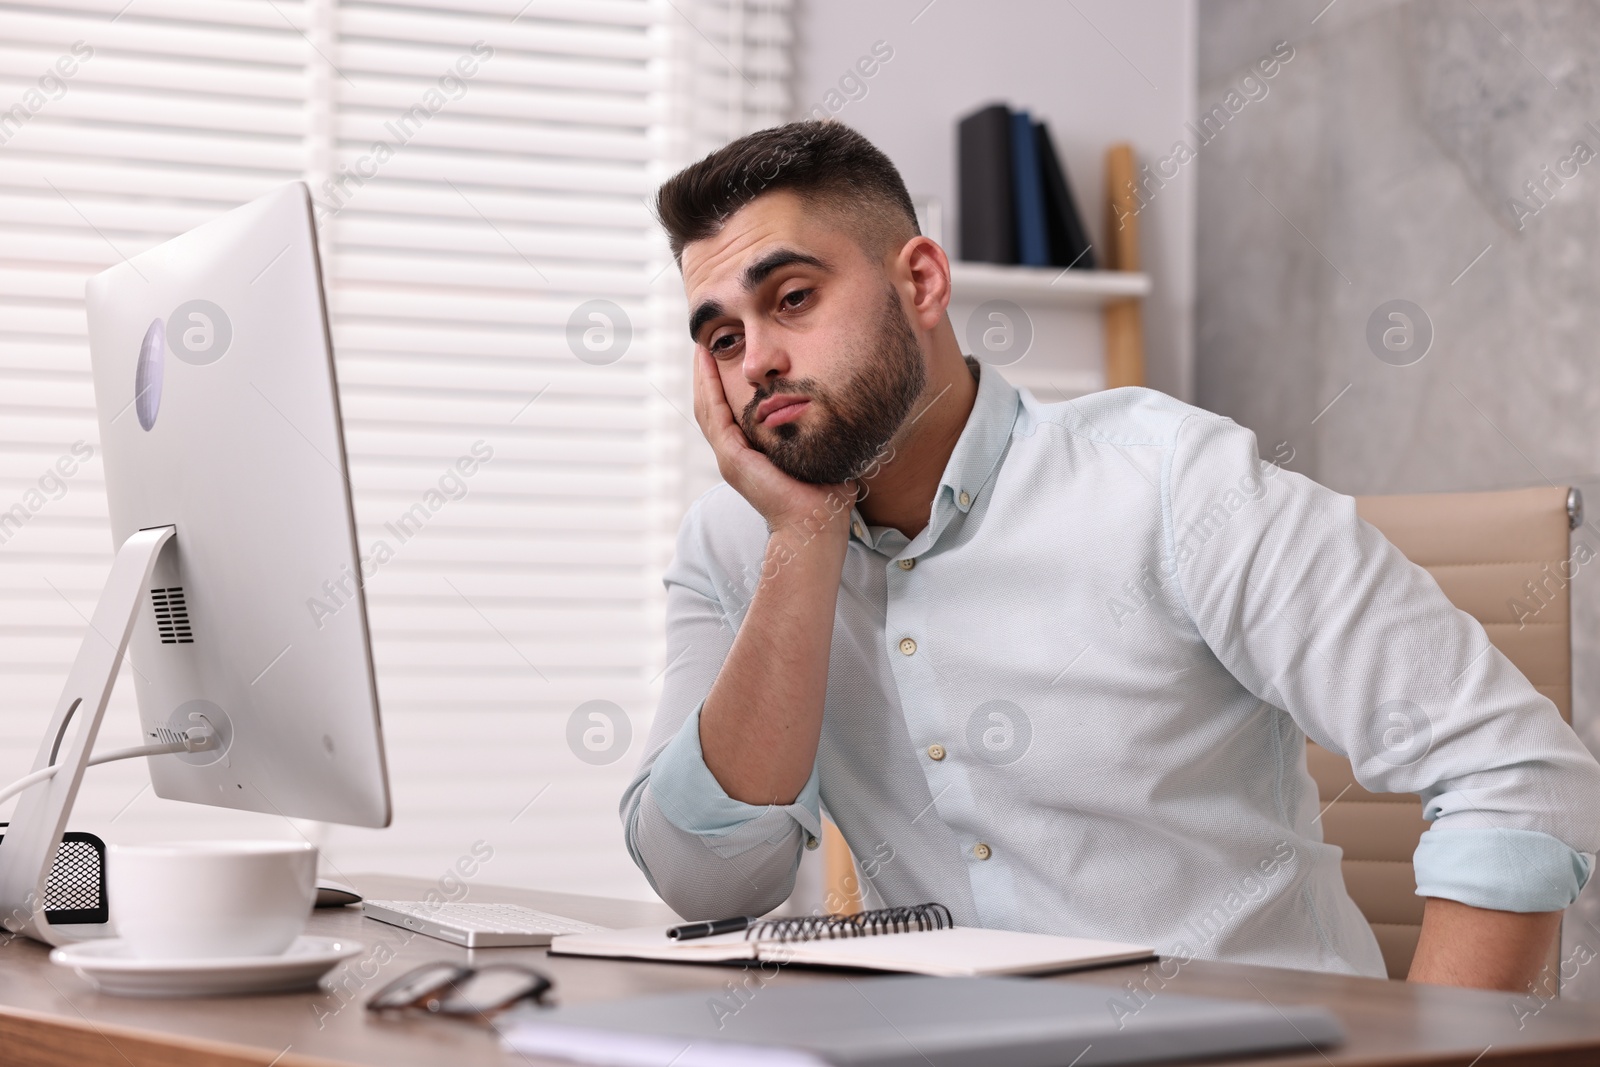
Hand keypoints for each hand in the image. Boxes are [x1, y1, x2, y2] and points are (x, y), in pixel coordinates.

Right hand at [691, 347, 853, 535]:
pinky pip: (714, 415)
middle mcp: (735, 456)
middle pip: (711, 406)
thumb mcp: (818, 453)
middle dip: (707, 375)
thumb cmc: (825, 496)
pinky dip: (709, 388)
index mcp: (750, 456)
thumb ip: (819, 433)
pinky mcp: (732, 458)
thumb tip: (841, 410)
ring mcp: (730, 457)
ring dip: (703, 376)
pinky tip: (707, 366)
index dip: (723, 385)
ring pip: (707, 407)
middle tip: (704, 344)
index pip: (729, 413)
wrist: (816, 525)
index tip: (726, 357)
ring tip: (702, 347)